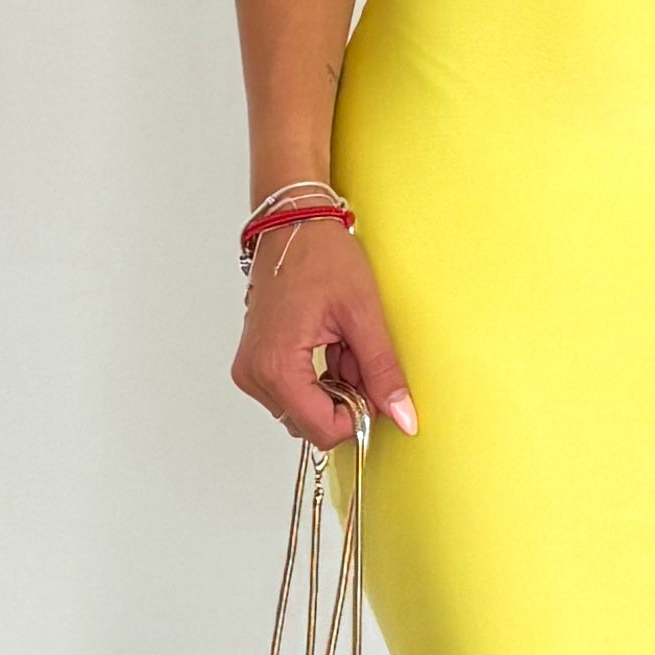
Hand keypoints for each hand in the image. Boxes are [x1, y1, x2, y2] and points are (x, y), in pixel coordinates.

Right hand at [233, 214, 417, 450]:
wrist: (293, 224)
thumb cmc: (321, 256)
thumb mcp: (362, 314)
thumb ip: (382, 371)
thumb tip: (403, 417)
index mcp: (278, 365)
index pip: (322, 430)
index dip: (357, 417)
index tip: (374, 388)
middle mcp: (255, 374)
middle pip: (311, 424)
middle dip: (345, 400)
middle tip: (357, 354)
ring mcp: (251, 370)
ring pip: (304, 410)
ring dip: (333, 388)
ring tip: (342, 343)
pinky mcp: (255, 362)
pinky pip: (292, 392)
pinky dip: (319, 378)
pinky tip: (330, 344)